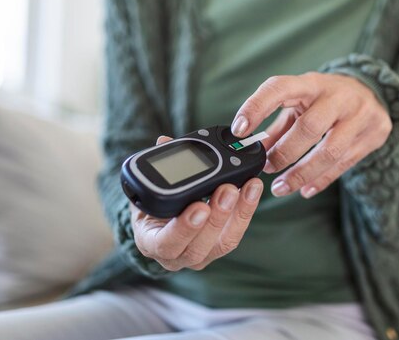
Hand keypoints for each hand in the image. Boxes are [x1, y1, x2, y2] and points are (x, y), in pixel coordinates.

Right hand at [130, 136, 263, 270]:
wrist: (157, 224)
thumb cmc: (149, 207)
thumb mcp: (145, 189)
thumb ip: (155, 169)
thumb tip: (164, 141)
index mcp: (151, 243)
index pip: (166, 243)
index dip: (184, 227)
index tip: (199, 205)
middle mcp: (176, 257)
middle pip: (199, 246)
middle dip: (217, 217)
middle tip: (228, 189)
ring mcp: (199, 256)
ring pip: (223, 242)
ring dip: (238, 213)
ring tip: (247, 186)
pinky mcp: (219, 248)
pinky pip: (235, 233)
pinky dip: (246, 210)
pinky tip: (252, 189)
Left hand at [231, 72, 391, 198]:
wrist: (373, 93)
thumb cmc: (326, 100)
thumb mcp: (301, 103)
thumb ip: (277, 126)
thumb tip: (251, 149)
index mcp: (312, 83)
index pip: (280, 88)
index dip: (256, 107)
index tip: (239, 130)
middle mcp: (338, 96)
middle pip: (309, 128)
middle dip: (283, 153)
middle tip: (266, 168)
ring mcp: (360, 115)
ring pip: (329, 152)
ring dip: (301, 174)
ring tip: (281, 187)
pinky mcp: (374, 134)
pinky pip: (344, 165)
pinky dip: (321, 180)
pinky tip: (305, 190)